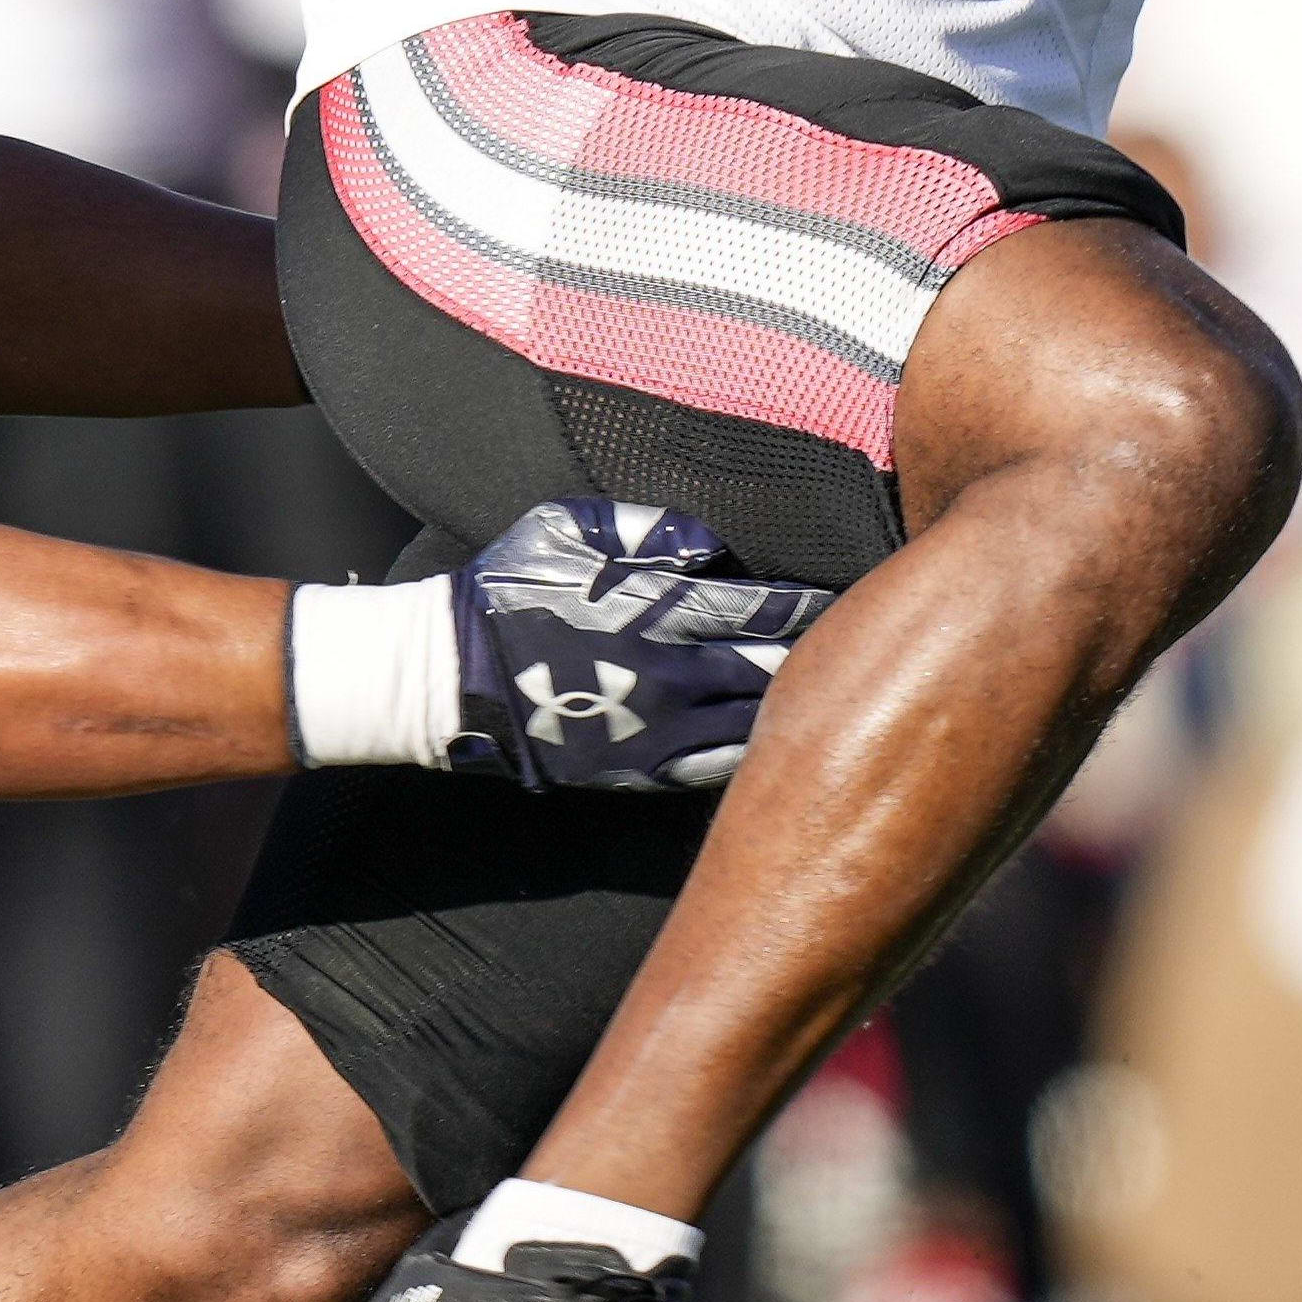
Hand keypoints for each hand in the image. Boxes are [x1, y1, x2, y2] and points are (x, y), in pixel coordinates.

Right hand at [437, 498, 830, 792]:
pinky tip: (772, 736)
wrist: (449, 679)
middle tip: (853, 644)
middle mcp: (671, 677)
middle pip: (774, 670)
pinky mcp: (639, 772)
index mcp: (659, 612)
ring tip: (824, 692)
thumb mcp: (568, 529)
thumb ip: (648, 529)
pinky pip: (718, 768)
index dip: (809, 605)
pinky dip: (752, 750)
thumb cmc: (507, 591)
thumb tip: (711, 545)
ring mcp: (658, 732)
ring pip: (756, 725)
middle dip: (815, 655)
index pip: (766, 611)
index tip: (841, 597)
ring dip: (792, 707)